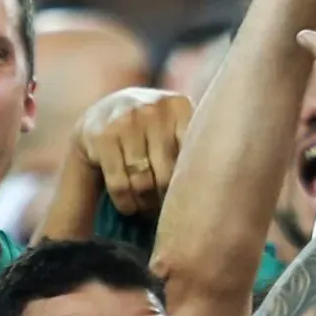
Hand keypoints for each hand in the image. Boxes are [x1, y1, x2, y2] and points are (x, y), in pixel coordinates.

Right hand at [75, 87, 193, 220]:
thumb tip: (214, 186)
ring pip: (143, 182)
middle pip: (168, 174)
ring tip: (148, 209)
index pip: (194, 155)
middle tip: (166, 210)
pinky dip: (125, 202)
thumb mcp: (174, 124)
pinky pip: (120, 184)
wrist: (101, 112)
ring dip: (145, 204)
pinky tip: (128, 206)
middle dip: (166, 198)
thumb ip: (194, 144)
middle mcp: (154, 109)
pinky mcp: (103, 137)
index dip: (191, 184)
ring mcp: (126, 120)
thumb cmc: (149, 128)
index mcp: (179, 106)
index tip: (190, 198)